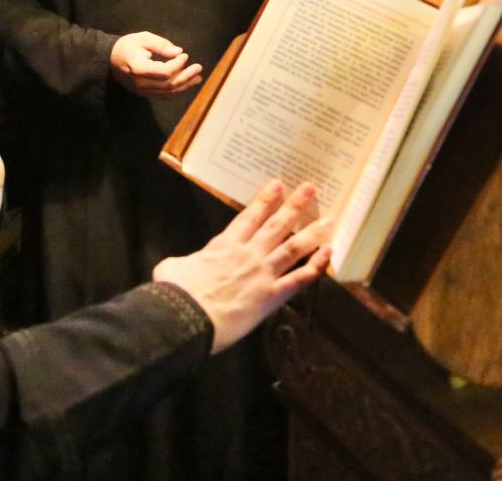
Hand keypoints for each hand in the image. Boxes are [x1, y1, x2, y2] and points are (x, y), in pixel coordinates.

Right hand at [110, 31, 203, 97]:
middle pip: (168, 84)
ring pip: (168, 92)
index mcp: (138, 68)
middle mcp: (140, 83)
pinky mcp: (144, 93)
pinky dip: (177, 91)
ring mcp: (141, 90)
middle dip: (186, 77)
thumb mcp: (143, 38)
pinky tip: (186, 84)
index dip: (178, 65)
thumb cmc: (128, 45)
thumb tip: (178, 52)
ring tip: (198, 78)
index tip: (184, 55)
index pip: (164, 72)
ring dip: (185, 86)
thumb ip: (161, 45)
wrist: (111, 58)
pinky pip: (163, 95)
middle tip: (199, 68)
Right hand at [154, 180, 330, 352]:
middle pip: (276, 224)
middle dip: (295, 205)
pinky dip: (316, 266)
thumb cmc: (176, 292)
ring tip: (329, 219)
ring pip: (293, 247)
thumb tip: (176, 266)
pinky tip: (328, 254)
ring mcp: (262, 273)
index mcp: (224, 245)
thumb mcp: (172, 268)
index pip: (249, 216)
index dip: (266, 199)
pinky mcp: (271, 296)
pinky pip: (299, 279)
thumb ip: (181, 263)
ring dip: (312, 232)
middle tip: (311, 189)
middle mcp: (248, 253)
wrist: (186, 317)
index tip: (279, 184)